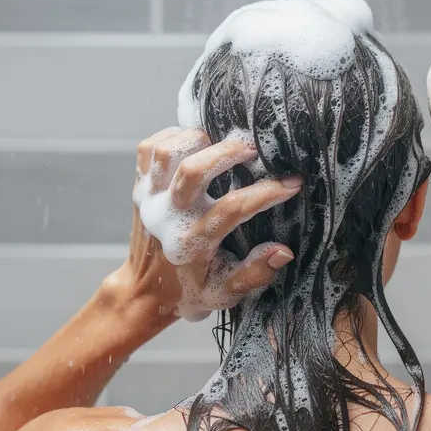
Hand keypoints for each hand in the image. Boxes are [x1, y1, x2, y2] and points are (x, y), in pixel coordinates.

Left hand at [106, 128, 300, 324]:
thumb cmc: (191, 290)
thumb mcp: (225, 293)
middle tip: (253, 150)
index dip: (266, 193)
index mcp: (191, 244)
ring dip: (198, 140)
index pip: (231, 209)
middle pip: (192, 170)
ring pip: (168, 152)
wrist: (145, 292)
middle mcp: (167, 217)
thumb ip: (254, 274)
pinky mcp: (139, 187)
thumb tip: (283, 251)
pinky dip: (172, 137)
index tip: (291, 184)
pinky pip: (149, 148)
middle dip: (228, 153)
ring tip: (222, 143)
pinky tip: (195, 145)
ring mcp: (149, 199)